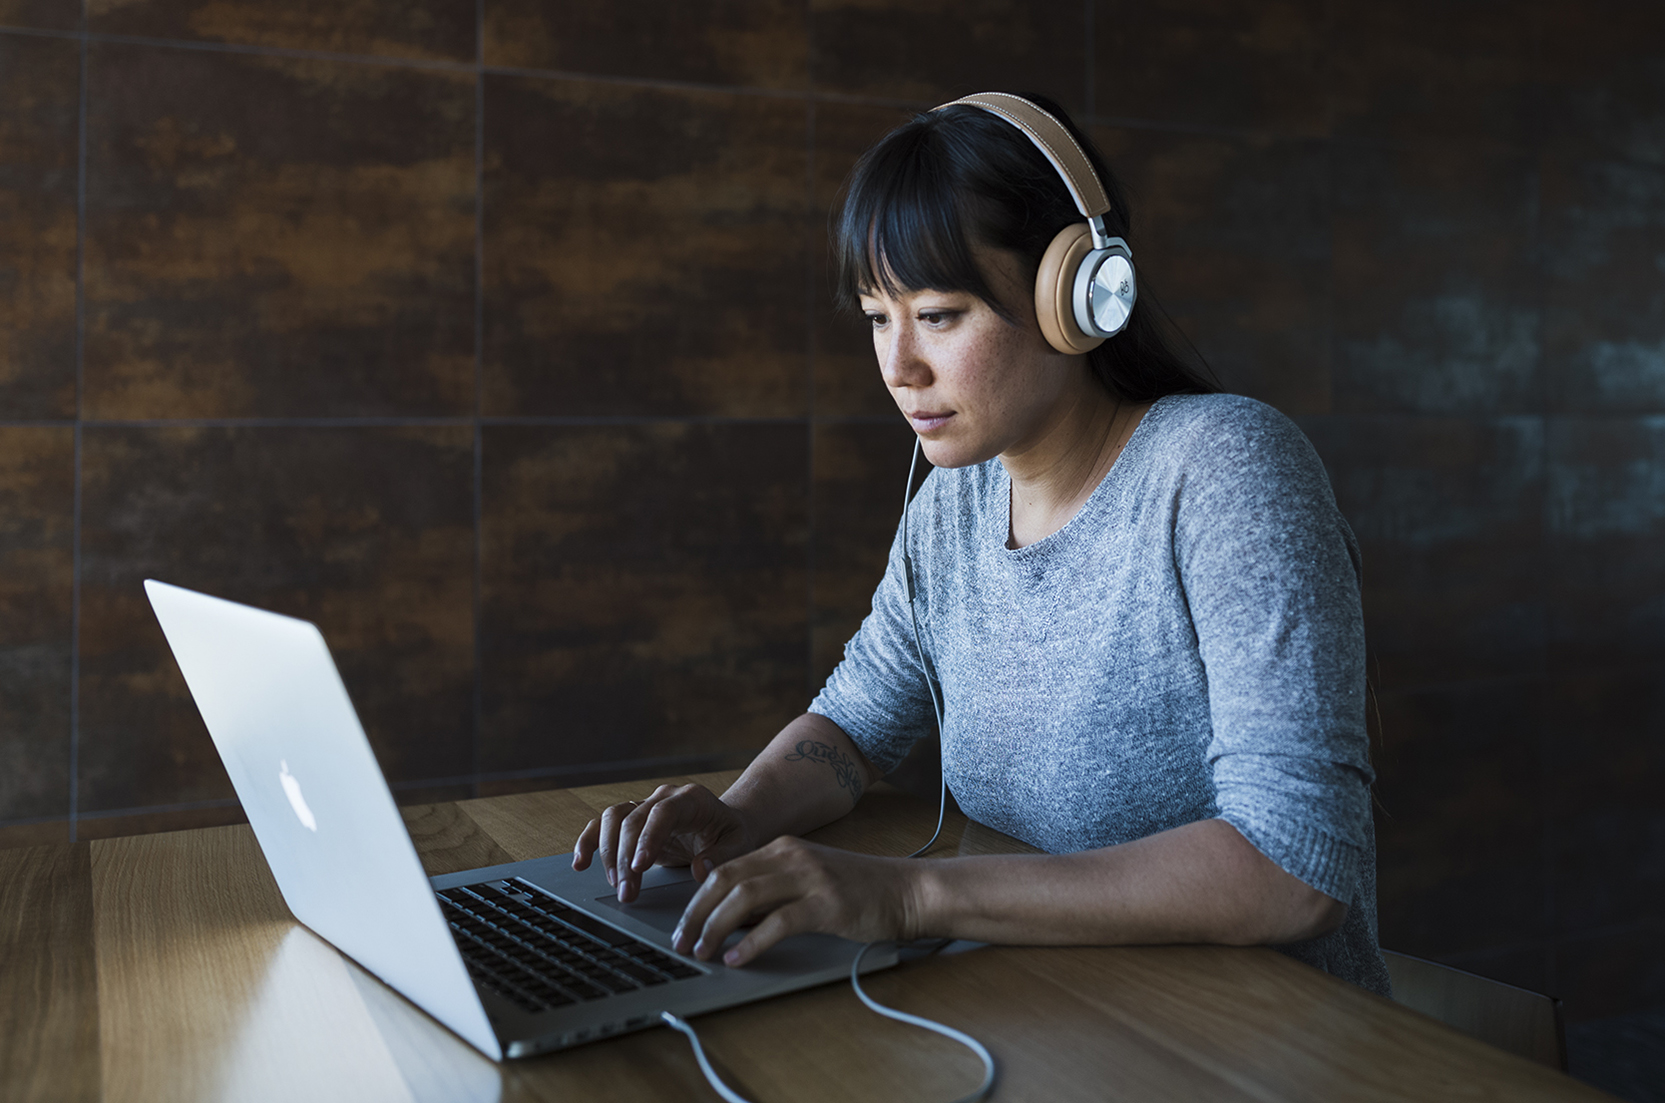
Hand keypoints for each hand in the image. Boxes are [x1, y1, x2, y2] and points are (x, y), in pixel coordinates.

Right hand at [572, 784, 757, 902]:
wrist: (723, 826)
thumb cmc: (732, 835)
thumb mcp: (739, 845)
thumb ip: (722, 856)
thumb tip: (699, 869)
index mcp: (691, 799)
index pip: (663, 813)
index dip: (648, 838)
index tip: (639, 867)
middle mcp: (664, 797)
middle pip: (633, 820)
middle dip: (626, 859)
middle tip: (627, 893)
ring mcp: (645, 806)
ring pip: (613, 819)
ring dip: (608, 854)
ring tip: (615, 885)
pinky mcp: (632, 820)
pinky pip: (603, 824)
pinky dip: (589, 841)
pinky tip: (581, 863)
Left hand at [671, 837, 924, 966]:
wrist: (908, 891)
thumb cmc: (861, 892)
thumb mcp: (809, 882)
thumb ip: (773, 893)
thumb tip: (731, 919)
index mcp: (784, 848)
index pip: (725, 869)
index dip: (697, 898)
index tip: (683, 925)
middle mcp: (792, 856)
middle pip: (726, 880)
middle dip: (696, 912)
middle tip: (681, 942)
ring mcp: (810, 878)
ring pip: (745, 897)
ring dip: (715, 927)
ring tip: (702, 951)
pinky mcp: (827, 904)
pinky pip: (778, 922)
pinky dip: (751, 942)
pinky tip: (738, 958)